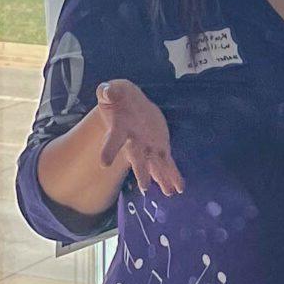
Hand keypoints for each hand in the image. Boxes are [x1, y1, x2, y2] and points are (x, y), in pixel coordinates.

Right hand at [96, 80, 182, 196]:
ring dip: (161, 178)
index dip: (108, 151)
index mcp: (119, 130)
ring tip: (168, 193)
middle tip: (145, 186)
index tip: (104, 163)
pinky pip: (167, 162)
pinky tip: (179, 188)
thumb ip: (108, 91)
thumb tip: (107, 90)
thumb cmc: (117, 98)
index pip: (113, 141)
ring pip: (154, 165)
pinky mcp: (160, 146)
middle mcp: (133, 143)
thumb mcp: (111, 91)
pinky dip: (173, 175)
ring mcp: (147, 147)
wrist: (129, 105)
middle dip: (141, 171)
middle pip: (136, 159)